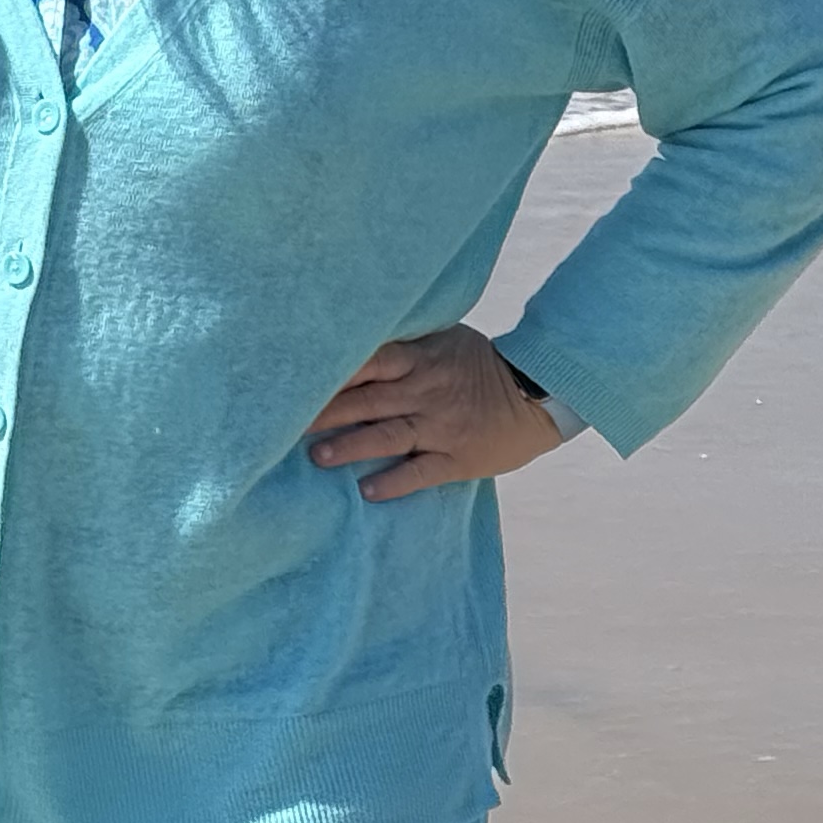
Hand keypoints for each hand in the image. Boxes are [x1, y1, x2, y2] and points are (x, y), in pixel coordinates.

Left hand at [309, 327, 569, 501]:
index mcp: (418, 360)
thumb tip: (358, 331)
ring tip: (316, 455)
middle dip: (325, 411)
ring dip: (349, 445)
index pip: (367, 361)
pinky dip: (394, 481)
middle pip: (366, 399)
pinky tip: (367, 490)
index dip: (331, 371)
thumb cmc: (483, 363)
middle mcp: (424, 391)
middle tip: (284, 422)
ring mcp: (440, 426)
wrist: (538, 394)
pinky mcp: (457, 458)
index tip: (295, 379)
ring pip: (387, 435)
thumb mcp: (445, 338)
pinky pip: (421, 472)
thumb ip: (406, 341)